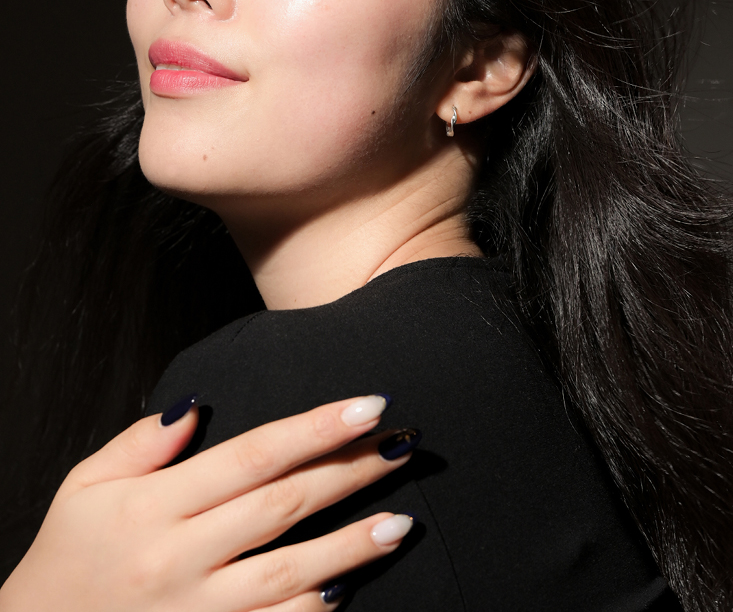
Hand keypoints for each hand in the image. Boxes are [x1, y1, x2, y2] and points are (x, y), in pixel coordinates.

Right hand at [0, 395, 417, 610]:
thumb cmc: (66, 562)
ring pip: (289, 572)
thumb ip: (139, 444)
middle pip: (282, 505)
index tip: (369, 405)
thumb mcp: (82, 489)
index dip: (316, 428)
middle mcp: (180, 558)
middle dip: (349, 471)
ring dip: (350, 545)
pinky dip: (314, 610)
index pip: (252, 455)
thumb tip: (196, 405)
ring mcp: (197, 611)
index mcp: (154, 508)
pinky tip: (350, 588)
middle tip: (403, 444)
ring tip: (400, 520)